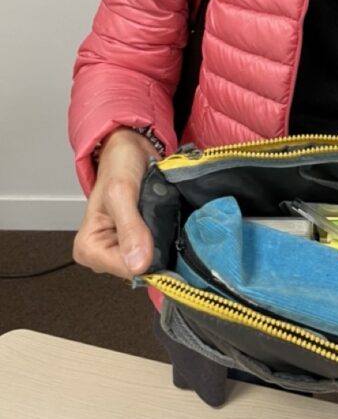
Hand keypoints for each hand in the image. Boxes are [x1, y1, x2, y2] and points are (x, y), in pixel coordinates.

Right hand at [73, 128, 156, 278]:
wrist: (132, 149)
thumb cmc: (119, 166)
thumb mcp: (121, 192)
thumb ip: (130, 228)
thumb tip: (138, 265)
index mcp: (88, 248)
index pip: (125, 270)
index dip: (148, 255)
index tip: (159, 231)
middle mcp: (103, 255)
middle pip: (140, 267)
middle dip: (156, 246)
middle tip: (160, 217)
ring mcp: (122, 250)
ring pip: (152, 259)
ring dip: (164, 240)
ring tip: (163, 215)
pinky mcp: (138, 242)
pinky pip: (158, 249)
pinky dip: (167, 236)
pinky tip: (168, 221)